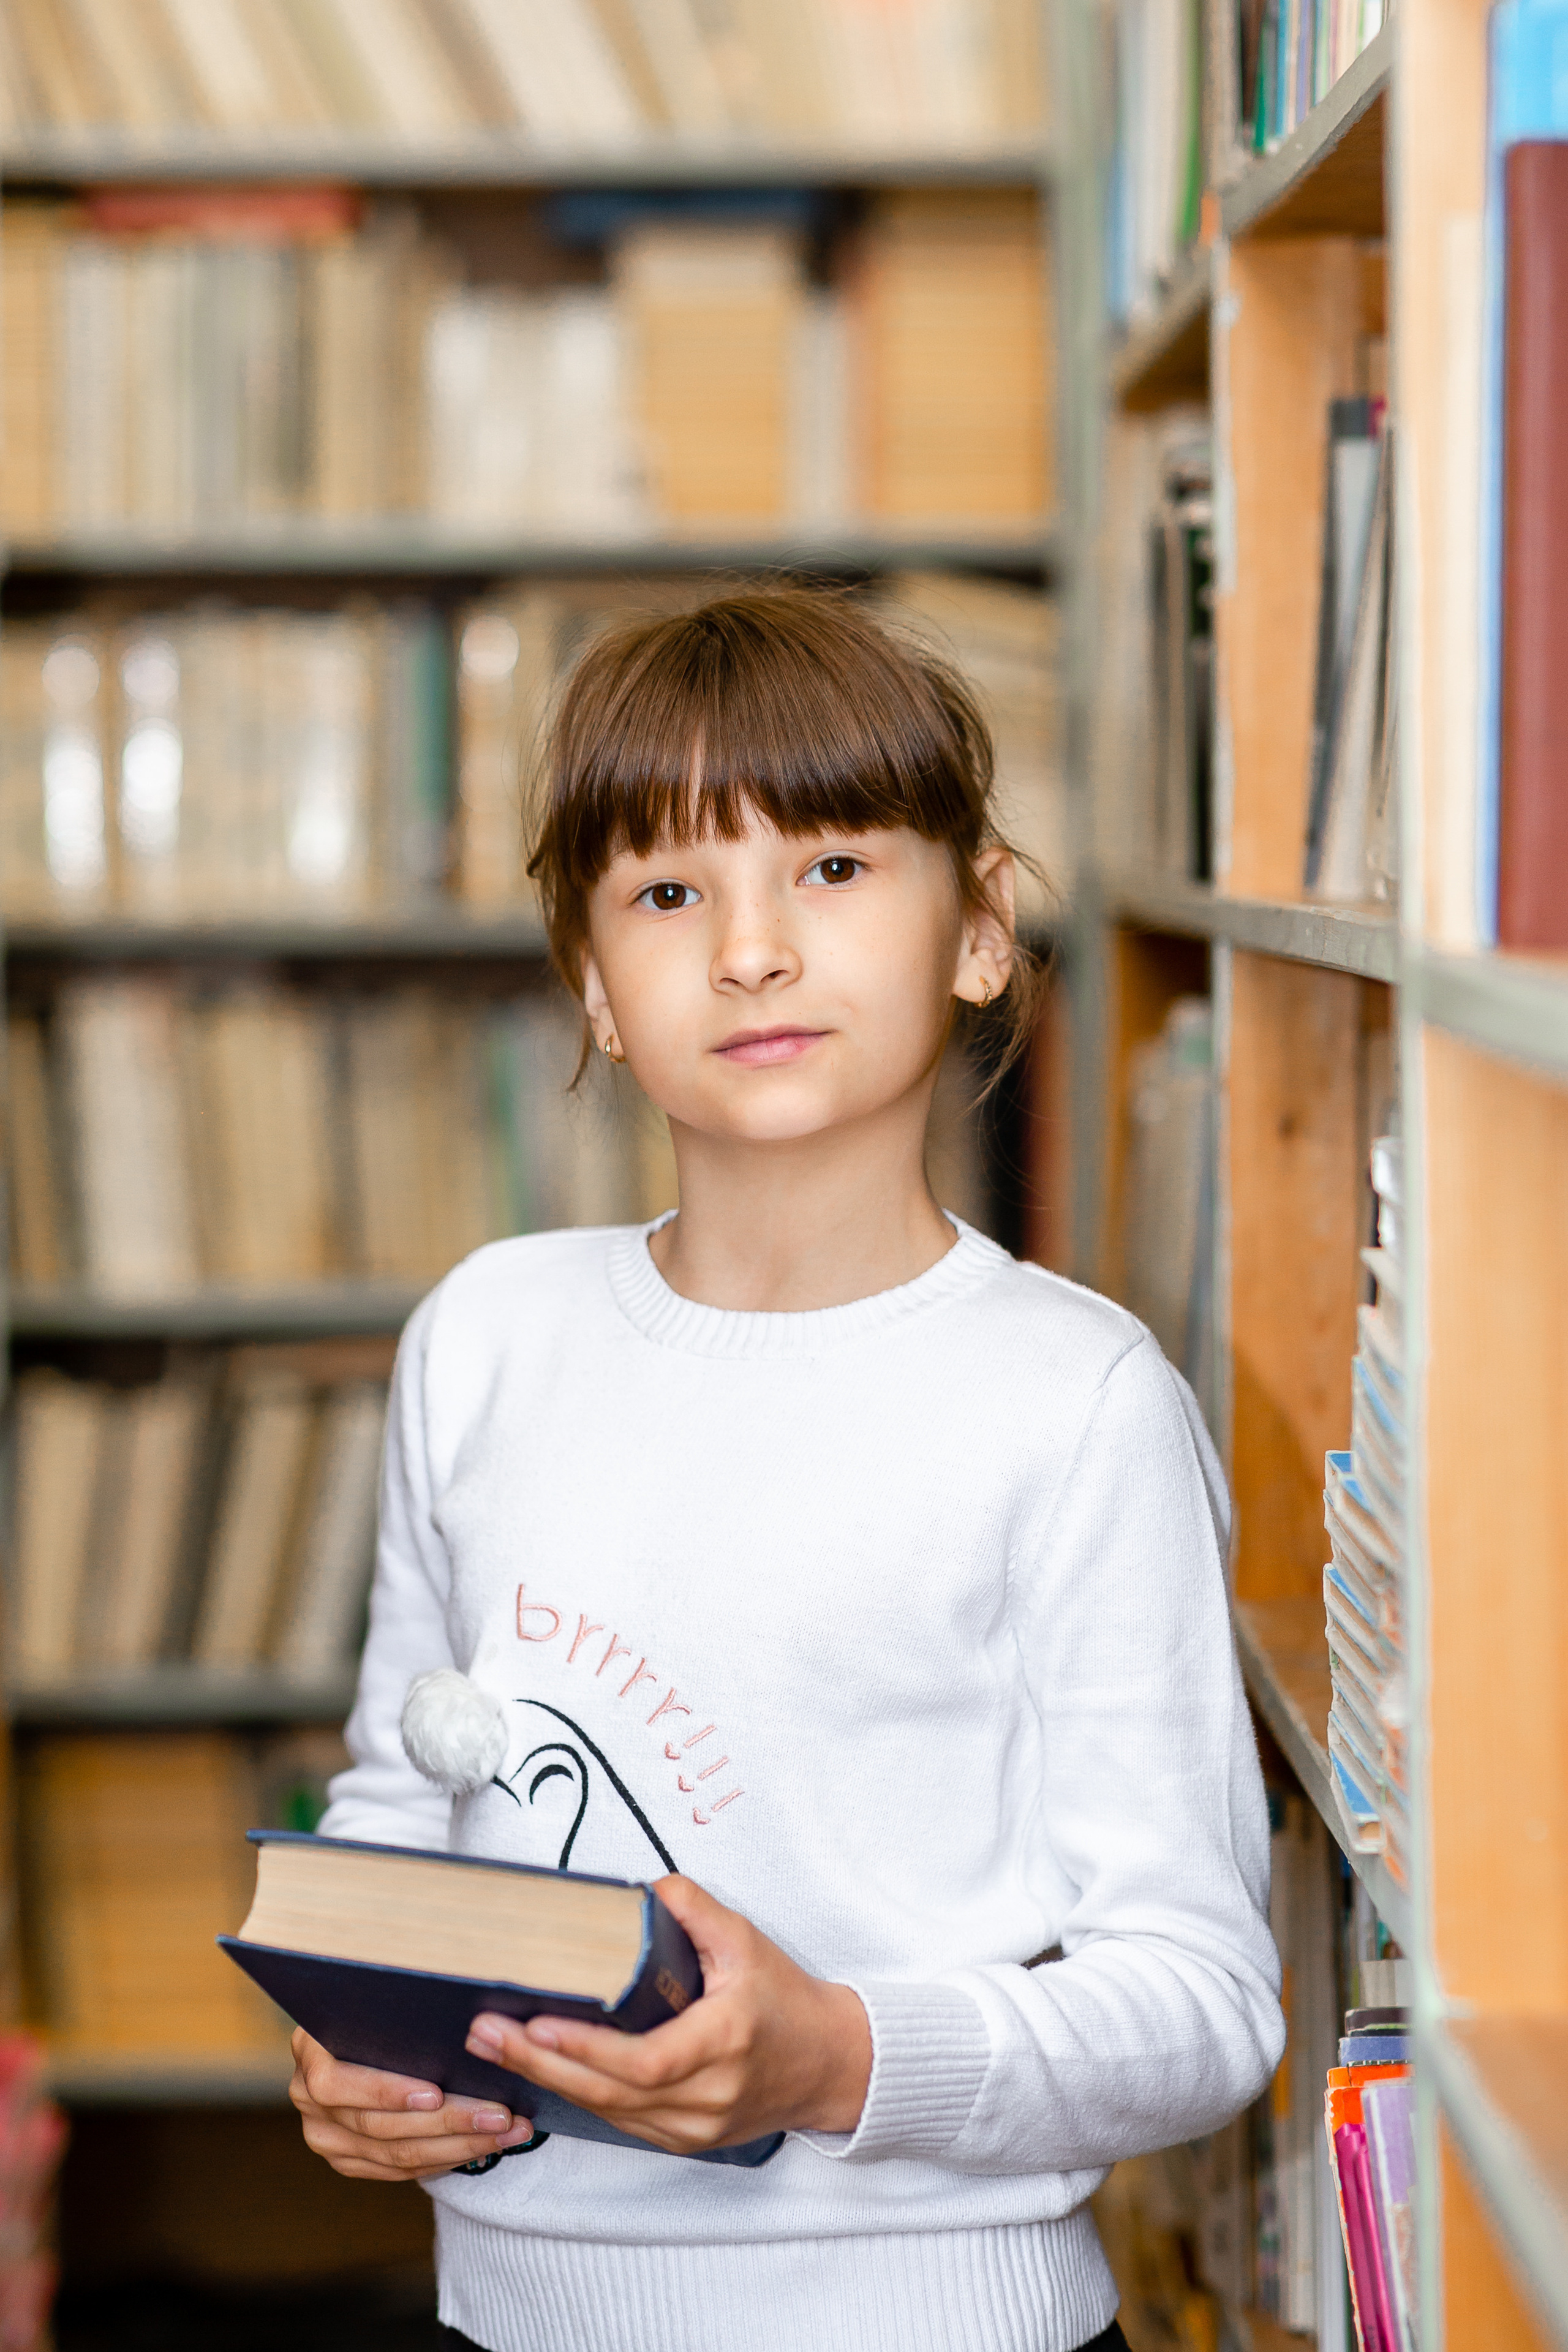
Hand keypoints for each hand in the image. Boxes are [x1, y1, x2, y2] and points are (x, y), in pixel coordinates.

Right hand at [289, 2028, 538, 2180]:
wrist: (364, 2031)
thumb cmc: (384, 2004)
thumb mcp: (382, 1996)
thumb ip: (402, 2011)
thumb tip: (465, 2021)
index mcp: (309, 2050)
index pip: (338, 2084)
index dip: (387, 2092)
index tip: (436, 2093)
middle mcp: (308, 2098)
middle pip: (378, 2125)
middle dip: (448, 2121)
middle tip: (500, 2114)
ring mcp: (325, 2135)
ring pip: (396, 2153)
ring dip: (459, 2145)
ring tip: (507, 2131)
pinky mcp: (347, 2159)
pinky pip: (399, 2170)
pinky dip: (444, 2159)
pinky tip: (483, 2146)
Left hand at [463, 1874, 871, 2156]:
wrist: (829, 2064)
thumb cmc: (785, 1998)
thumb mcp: (747, 1940)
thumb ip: (695, 1909)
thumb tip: (643, 1889)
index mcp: (723, 2042)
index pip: (643, 2060)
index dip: (585, 2047)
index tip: (535, 2022)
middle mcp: (707, 2096)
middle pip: (610, 2091)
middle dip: (540, 2062)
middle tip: (486, 2034)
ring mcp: (694, 2128)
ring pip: (608, 2111)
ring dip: (548, 2080)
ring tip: (494, 2047)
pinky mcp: (685, 2140)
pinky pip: (621, 2120)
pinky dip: (578, 2094)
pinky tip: (540, 2068)